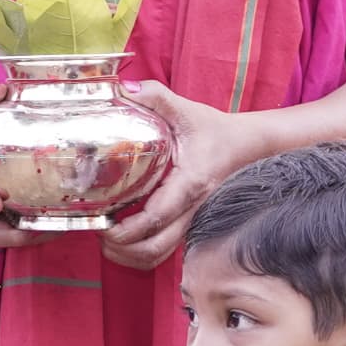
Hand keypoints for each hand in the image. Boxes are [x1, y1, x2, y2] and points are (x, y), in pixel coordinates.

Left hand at [96, 86, 253, 271]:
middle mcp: (191, 209)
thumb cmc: (215, 131)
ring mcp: (191, 220)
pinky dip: (141, 252)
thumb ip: (156, 96)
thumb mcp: (186, 110)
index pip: (157, 218)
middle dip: (123, 251)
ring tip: (107, 241)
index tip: (102, 226)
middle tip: (99, 235)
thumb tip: (122, 88)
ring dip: (130, 257)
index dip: (127, 230)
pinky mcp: (188, 224)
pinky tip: (124, 237)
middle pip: (155, 249)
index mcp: (189, 183)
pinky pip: (165, 249)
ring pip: (160, 256)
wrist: (246, 146)